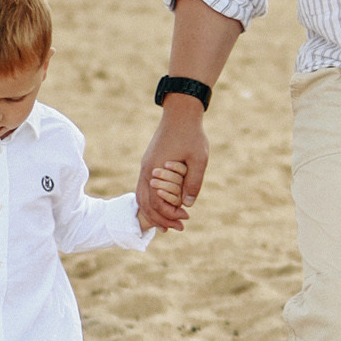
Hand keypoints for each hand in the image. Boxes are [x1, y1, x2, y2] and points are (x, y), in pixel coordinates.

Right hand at [137, 103, 208, 230]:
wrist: (180, 112)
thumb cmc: (191, 134)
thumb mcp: (199, 158)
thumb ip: (193, 182)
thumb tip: (188, 205)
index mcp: (156, 170)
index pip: (157, 203)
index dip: (169, 215)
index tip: (184, 220)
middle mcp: (147, 170)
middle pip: (145, 203)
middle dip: (159, 218)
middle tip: (176, 228)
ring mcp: (146, 166)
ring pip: (141, 196)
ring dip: (154, 211)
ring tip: (167, 222)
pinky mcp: (149, 162)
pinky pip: (145, 187)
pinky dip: (151, 200)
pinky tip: (163, 204)